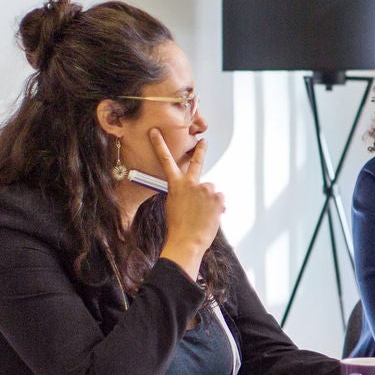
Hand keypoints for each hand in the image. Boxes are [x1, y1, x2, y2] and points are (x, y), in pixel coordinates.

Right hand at [151, 130, 225, 275]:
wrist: (187, 241)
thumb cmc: (178, 227)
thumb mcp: (173, 205)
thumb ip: (183, 193)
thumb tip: (196, 193)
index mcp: (176, 185)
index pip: (165, 161)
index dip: (159, 145)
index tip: (155, 132)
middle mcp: (191, 183)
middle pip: (196, 162)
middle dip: (200, 150)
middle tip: (203, 142)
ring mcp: (206, 188)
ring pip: (210, 190)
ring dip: (209, 200)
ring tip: (202, 214)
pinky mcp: (218, 197)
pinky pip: (219, 199)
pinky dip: (217, 207)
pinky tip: (210, 216)